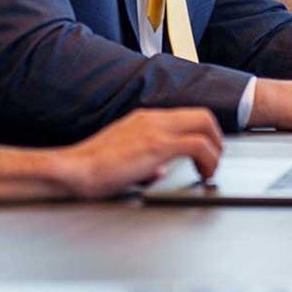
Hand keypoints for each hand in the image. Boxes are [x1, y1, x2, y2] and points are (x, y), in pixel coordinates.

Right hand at [42, 109, 226, 198]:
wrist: (75, 169)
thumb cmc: (92, 168)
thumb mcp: (123, 159)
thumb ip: (144, 162)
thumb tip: (158, 171)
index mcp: (145, 119)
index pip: (187, 116)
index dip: (204, 134)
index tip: (207, 153)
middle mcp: (152, 118)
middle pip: (202, 115)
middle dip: (216, 139)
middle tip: (214, 161)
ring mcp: (155, 129)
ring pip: (204, 124)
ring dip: (215, 149)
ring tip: (210, 170)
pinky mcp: (157, 145)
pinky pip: (197, 145)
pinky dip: (208, 160)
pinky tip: (202, 175)